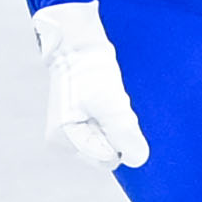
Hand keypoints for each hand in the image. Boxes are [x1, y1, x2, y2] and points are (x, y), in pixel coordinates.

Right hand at [33, 1, 147, 171]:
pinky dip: (111, 114)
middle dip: (115, 130)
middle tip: (108, 104)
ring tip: (104, 97)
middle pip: (107, 150)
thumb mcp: (112, 105)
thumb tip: (137, 158)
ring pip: (109, 138)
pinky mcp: (80, 118)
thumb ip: (126, 135)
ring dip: (115, 120)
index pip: (106, 158)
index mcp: (64, 140)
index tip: (109, 112)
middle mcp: (64, 139)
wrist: (78, 42)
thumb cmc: (89, 70)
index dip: (117, 138)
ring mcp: (72, 129)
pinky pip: (106, 127)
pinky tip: (102, 96)